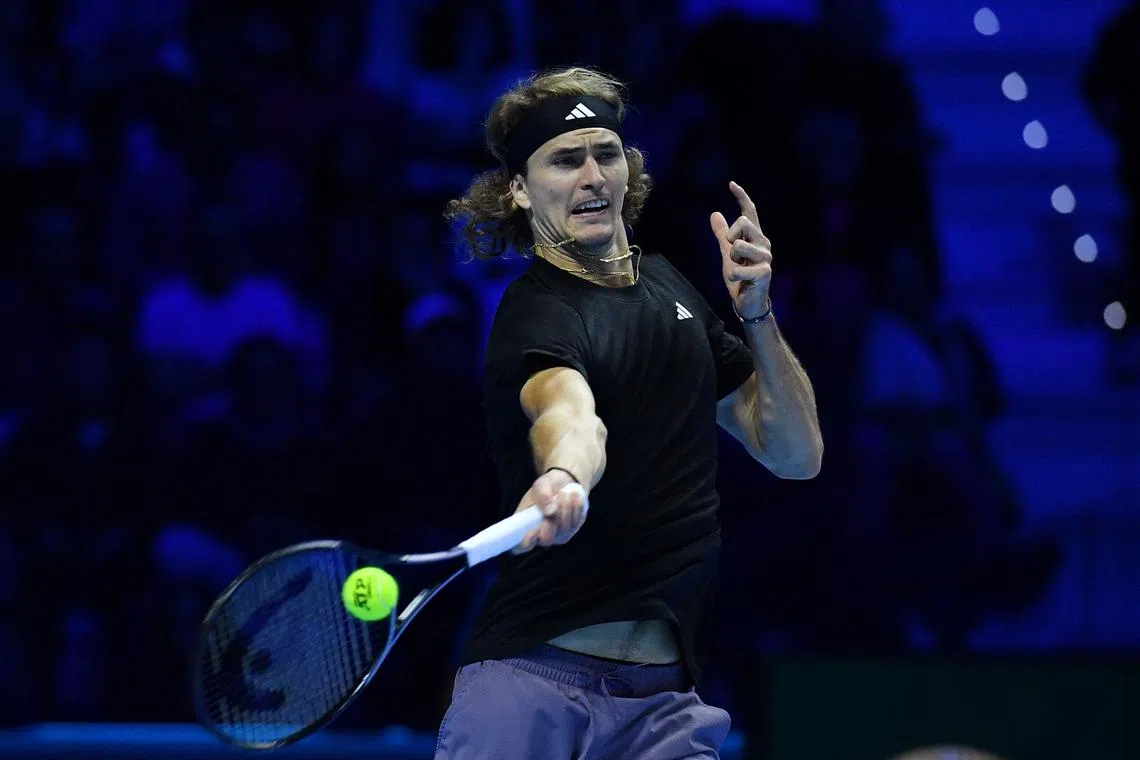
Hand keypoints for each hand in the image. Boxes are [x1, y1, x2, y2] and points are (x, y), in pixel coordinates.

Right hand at [513, 469, 589, 552]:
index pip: (521, 545)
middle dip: (552, 521)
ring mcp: (557, 535)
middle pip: (547, 540)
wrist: (564, 483)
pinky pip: (576, 523)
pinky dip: (576, 508)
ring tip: (564, 492)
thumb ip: (542, 495)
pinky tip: (574, 496)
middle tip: (556, 500)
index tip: (531, 531)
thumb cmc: (547, 487)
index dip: (525, 543)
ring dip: (565, 509)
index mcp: (524, 526)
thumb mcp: (541, 484)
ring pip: (563, 530)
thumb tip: (549, 510)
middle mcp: (541, 536)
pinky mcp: (572, 530)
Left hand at [710, 181, 772, 318]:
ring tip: (738, 271)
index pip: (750, 212)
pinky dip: (733, 276)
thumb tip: (714, 214)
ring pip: (738, 245)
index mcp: (755, 237)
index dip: (741, 197)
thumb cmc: (740, 276)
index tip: (731, 184)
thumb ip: (722, 235)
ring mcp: (766, 257)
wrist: (748, 302)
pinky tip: (740, 281)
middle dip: (730, 237)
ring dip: (731, 261)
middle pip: (743, 222)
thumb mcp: (727, 253)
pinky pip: (737, 268)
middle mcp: (764, 243)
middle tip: (733, 255)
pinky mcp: (765, 272)